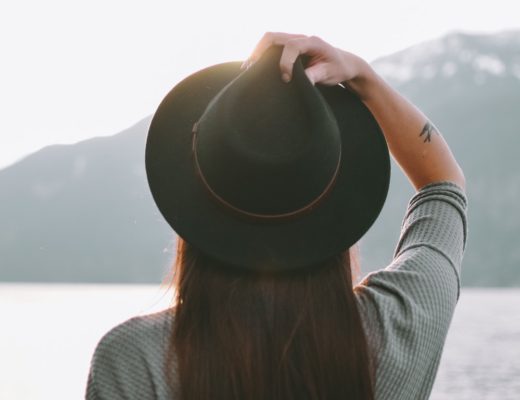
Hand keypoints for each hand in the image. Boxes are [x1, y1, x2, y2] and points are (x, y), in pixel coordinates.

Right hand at [242, 32, 370, 87]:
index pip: (291, 46)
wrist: (344, 64)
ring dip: (257, 53)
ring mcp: (294, 42)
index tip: (286, 79)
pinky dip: (262, 56)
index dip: (285, 62)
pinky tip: (255, 70)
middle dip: (259, 52)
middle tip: (250, 69)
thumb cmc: (339, 69)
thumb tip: (304, 80)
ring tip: (248, 70)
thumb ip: (317, 75)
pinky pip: (272, 48)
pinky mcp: (291, 49)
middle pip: (273, 37)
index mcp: (312, 42)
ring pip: (270, 41)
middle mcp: (301, 38)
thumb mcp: (331, 74)